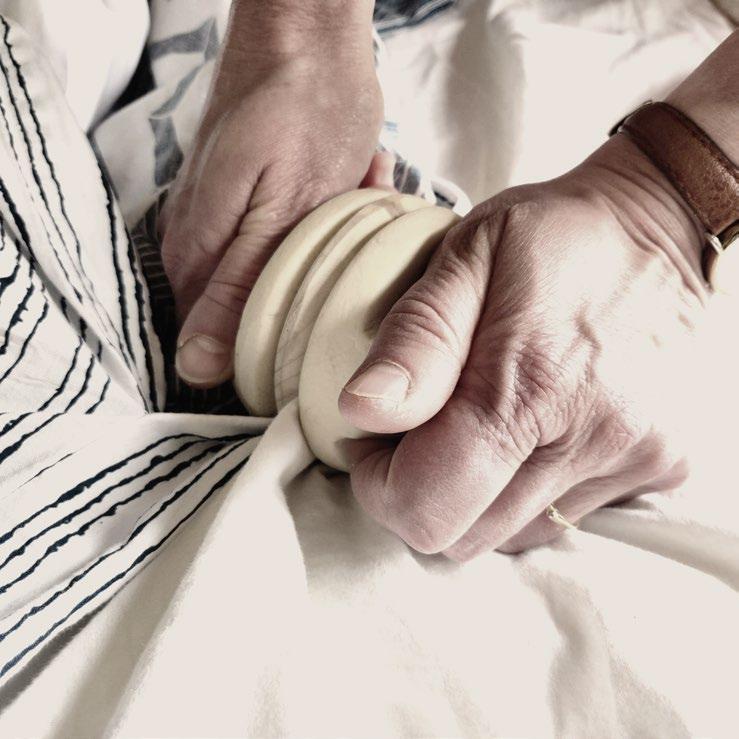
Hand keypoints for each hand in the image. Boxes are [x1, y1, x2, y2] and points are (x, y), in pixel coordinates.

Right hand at [161, 4, 388, 386]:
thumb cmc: (304, 111)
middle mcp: (198, 247)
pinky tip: (349, 182)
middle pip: (255, 311)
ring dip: (328, 247)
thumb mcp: (282, 214)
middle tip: (347, 231)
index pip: (222, 346)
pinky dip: (329, 220)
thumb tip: (197, 366)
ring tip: (352, 194)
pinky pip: (291, 240)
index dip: (280, 342)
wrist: (307, 32)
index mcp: (197, 260)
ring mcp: (222, 222)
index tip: (325, 305)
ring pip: (280, 274)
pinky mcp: (247, 204)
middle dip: (313, 284)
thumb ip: (237, 291)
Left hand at [339, 133, 706, 558]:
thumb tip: (361, 411)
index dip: (379, 485)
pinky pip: (563, 518)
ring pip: (510, 536)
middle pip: (463, 536)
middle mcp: (591, 439)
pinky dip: (525, 489)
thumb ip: (414, 341)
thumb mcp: (465, 258)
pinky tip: (529, 432)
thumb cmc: (550, 235)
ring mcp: (633, 459)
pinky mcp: (661, 465)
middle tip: (419, 426)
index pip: (426, 506)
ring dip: (473, 494)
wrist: (657, 226)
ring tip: (474, 423)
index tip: (374, 438)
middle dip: (419, 491)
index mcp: (530, 386)